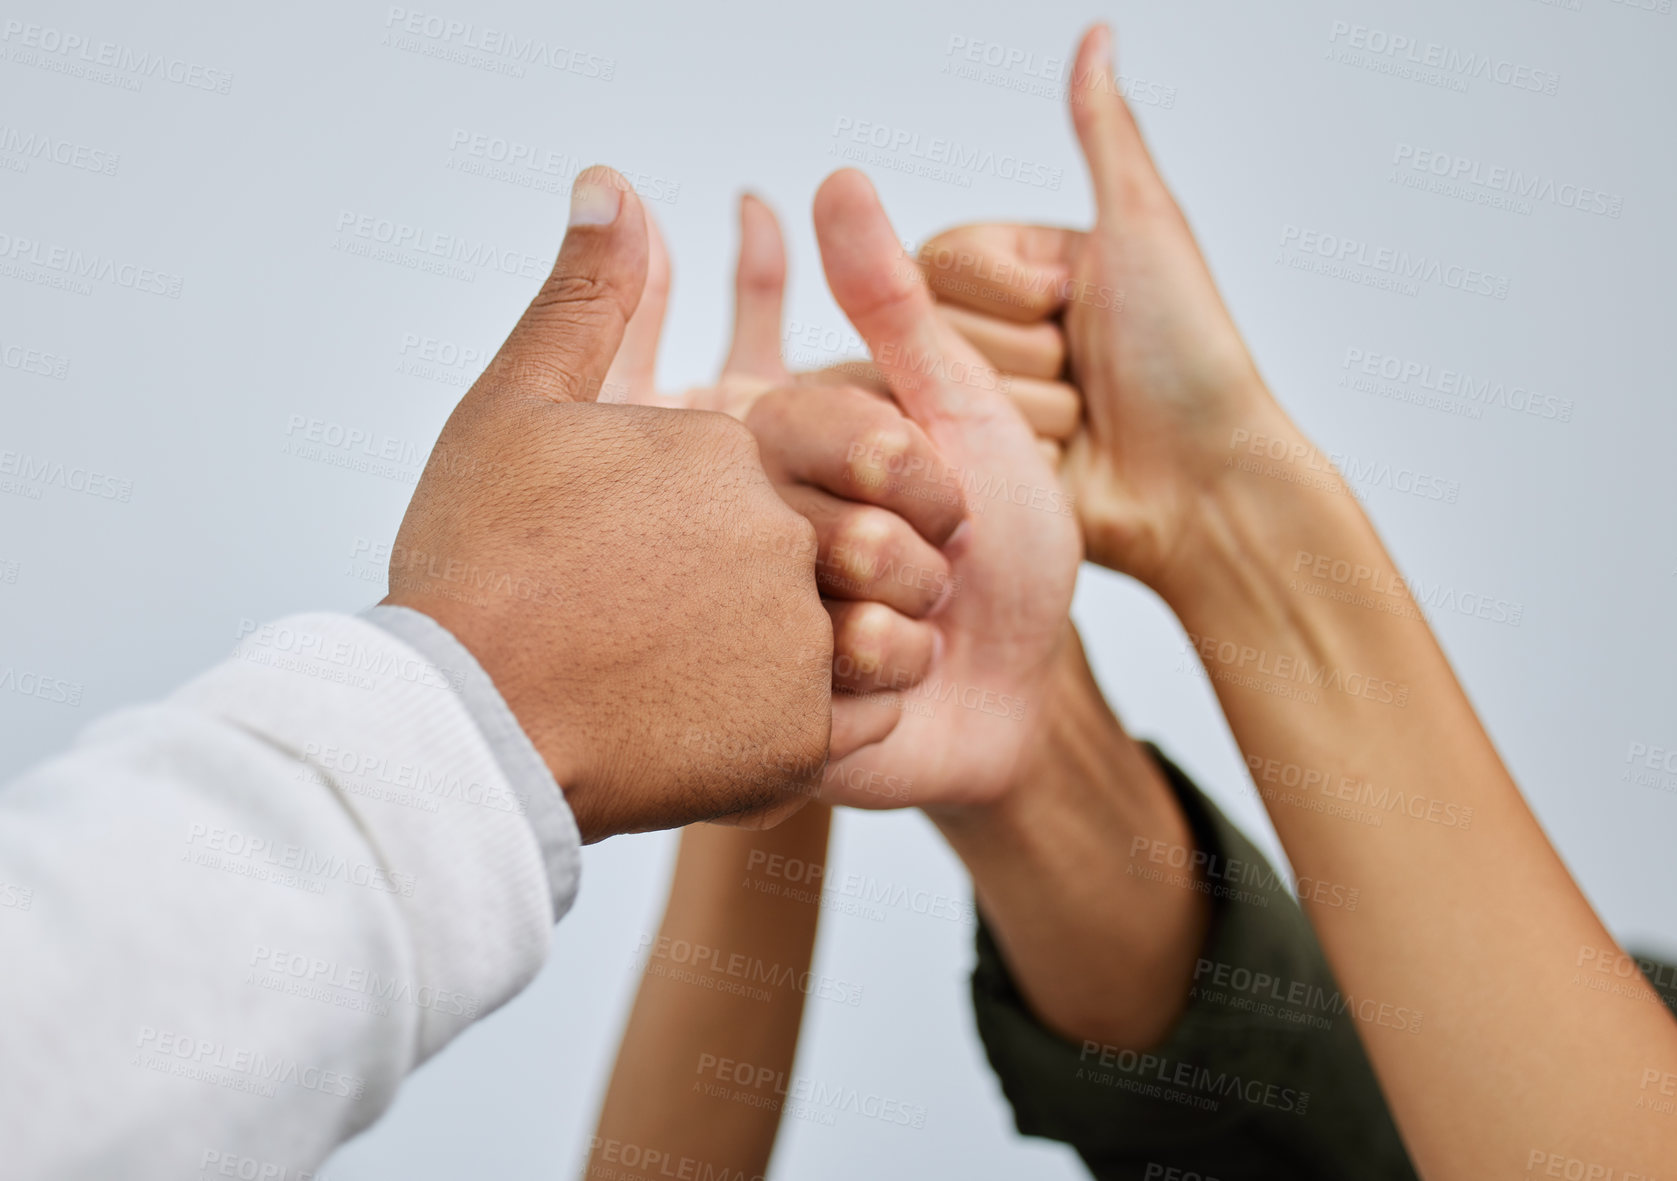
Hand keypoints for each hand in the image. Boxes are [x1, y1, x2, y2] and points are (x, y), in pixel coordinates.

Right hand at [382, 168, 846, 842]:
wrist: (459, 731)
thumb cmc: (479, 564)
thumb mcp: (521, 406)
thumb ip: (587, 296)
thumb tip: (610, 182)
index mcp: (733, 452)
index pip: (816, 445)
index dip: (783, 484)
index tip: (735, 528)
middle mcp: (788, 539)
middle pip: (853, 538)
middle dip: (834, 557)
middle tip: (744, 605)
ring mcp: (803, 644)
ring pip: (877, 628)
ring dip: (846, 638)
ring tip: (754, 666)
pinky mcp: (804, 742)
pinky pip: (865, 719)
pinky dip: (833, 718)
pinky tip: (761, 719)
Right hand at [745, 169, 1080, 809]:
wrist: (1025, 691)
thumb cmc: (1005, 547)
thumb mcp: (958, 411)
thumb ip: (893, 302)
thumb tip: (837, 178)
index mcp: (781, 451)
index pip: (829, 432)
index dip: (915, 471)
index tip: (944, 497)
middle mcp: (748, 534)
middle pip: (831, 530)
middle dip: (920, 557)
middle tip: (937, 575)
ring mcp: (752, 630)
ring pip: (828, 613)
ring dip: (909, 629)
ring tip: (915, 638)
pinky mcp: (763, 715)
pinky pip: (828, 693)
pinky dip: (888, 694)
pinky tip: (891, 695)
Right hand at [920, 25, 1286, 598]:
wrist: (1203, 485)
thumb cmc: (1189, 359)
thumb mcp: (1143, 230)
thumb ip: (1103, 134)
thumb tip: (1095, 36)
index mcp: (1024, 271)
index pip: (944, 258)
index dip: (1007, 289)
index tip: (1069, 305)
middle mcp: (995, 335)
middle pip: (934, 326)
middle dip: (1023, 356)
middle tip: (1085, 377)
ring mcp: (982, 405)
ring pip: (943, 391)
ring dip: (1027, 412)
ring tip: (1083, 427)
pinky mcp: (977, 471)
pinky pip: (948, 452)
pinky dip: (1009, 458)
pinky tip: (1055, 467)